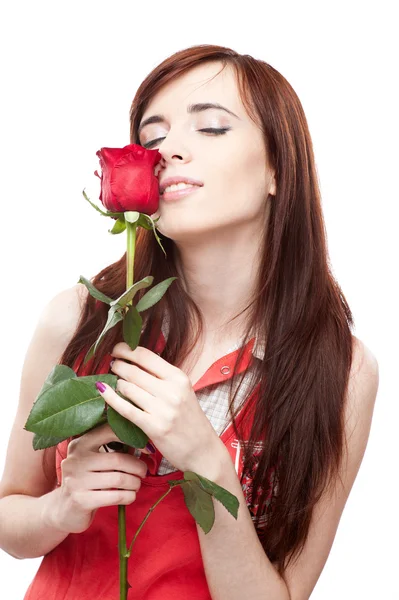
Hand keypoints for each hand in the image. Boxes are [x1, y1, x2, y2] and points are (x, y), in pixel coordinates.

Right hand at [51, 422, 149, 533]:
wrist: (63, 509)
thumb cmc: (87, 480)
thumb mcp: (93, 460)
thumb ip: (112, 448)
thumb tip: (144, 441)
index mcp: (80, 443)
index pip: (109, 431)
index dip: (132, 438)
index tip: (146, 448)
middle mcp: (76, 459)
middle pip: (118, 459)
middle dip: (137, 466)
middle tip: (143, 472)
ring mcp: (76, 480)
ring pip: (119, 478)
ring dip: (135, 483)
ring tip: (137, 485)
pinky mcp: (81, 500)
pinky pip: (116, 496)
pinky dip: (129, 496)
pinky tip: (130, 496)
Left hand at [98, 343, 226, 473]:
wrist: (203, 451)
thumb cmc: (190, 420)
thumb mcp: (183, 391)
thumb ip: (162, 377)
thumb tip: (135, 361)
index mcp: (179, 378)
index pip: (146, 356)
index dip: (127, 350)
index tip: (117, 349)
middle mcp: (171, 391)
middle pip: (134, 370)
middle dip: (118, 365)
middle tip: (112, 366)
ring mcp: (162, 409)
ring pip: (127, 387)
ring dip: (117, 383)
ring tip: (115, 383)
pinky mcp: (153, 427)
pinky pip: (125, 409)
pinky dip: (110, 398)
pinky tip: (102, 391)